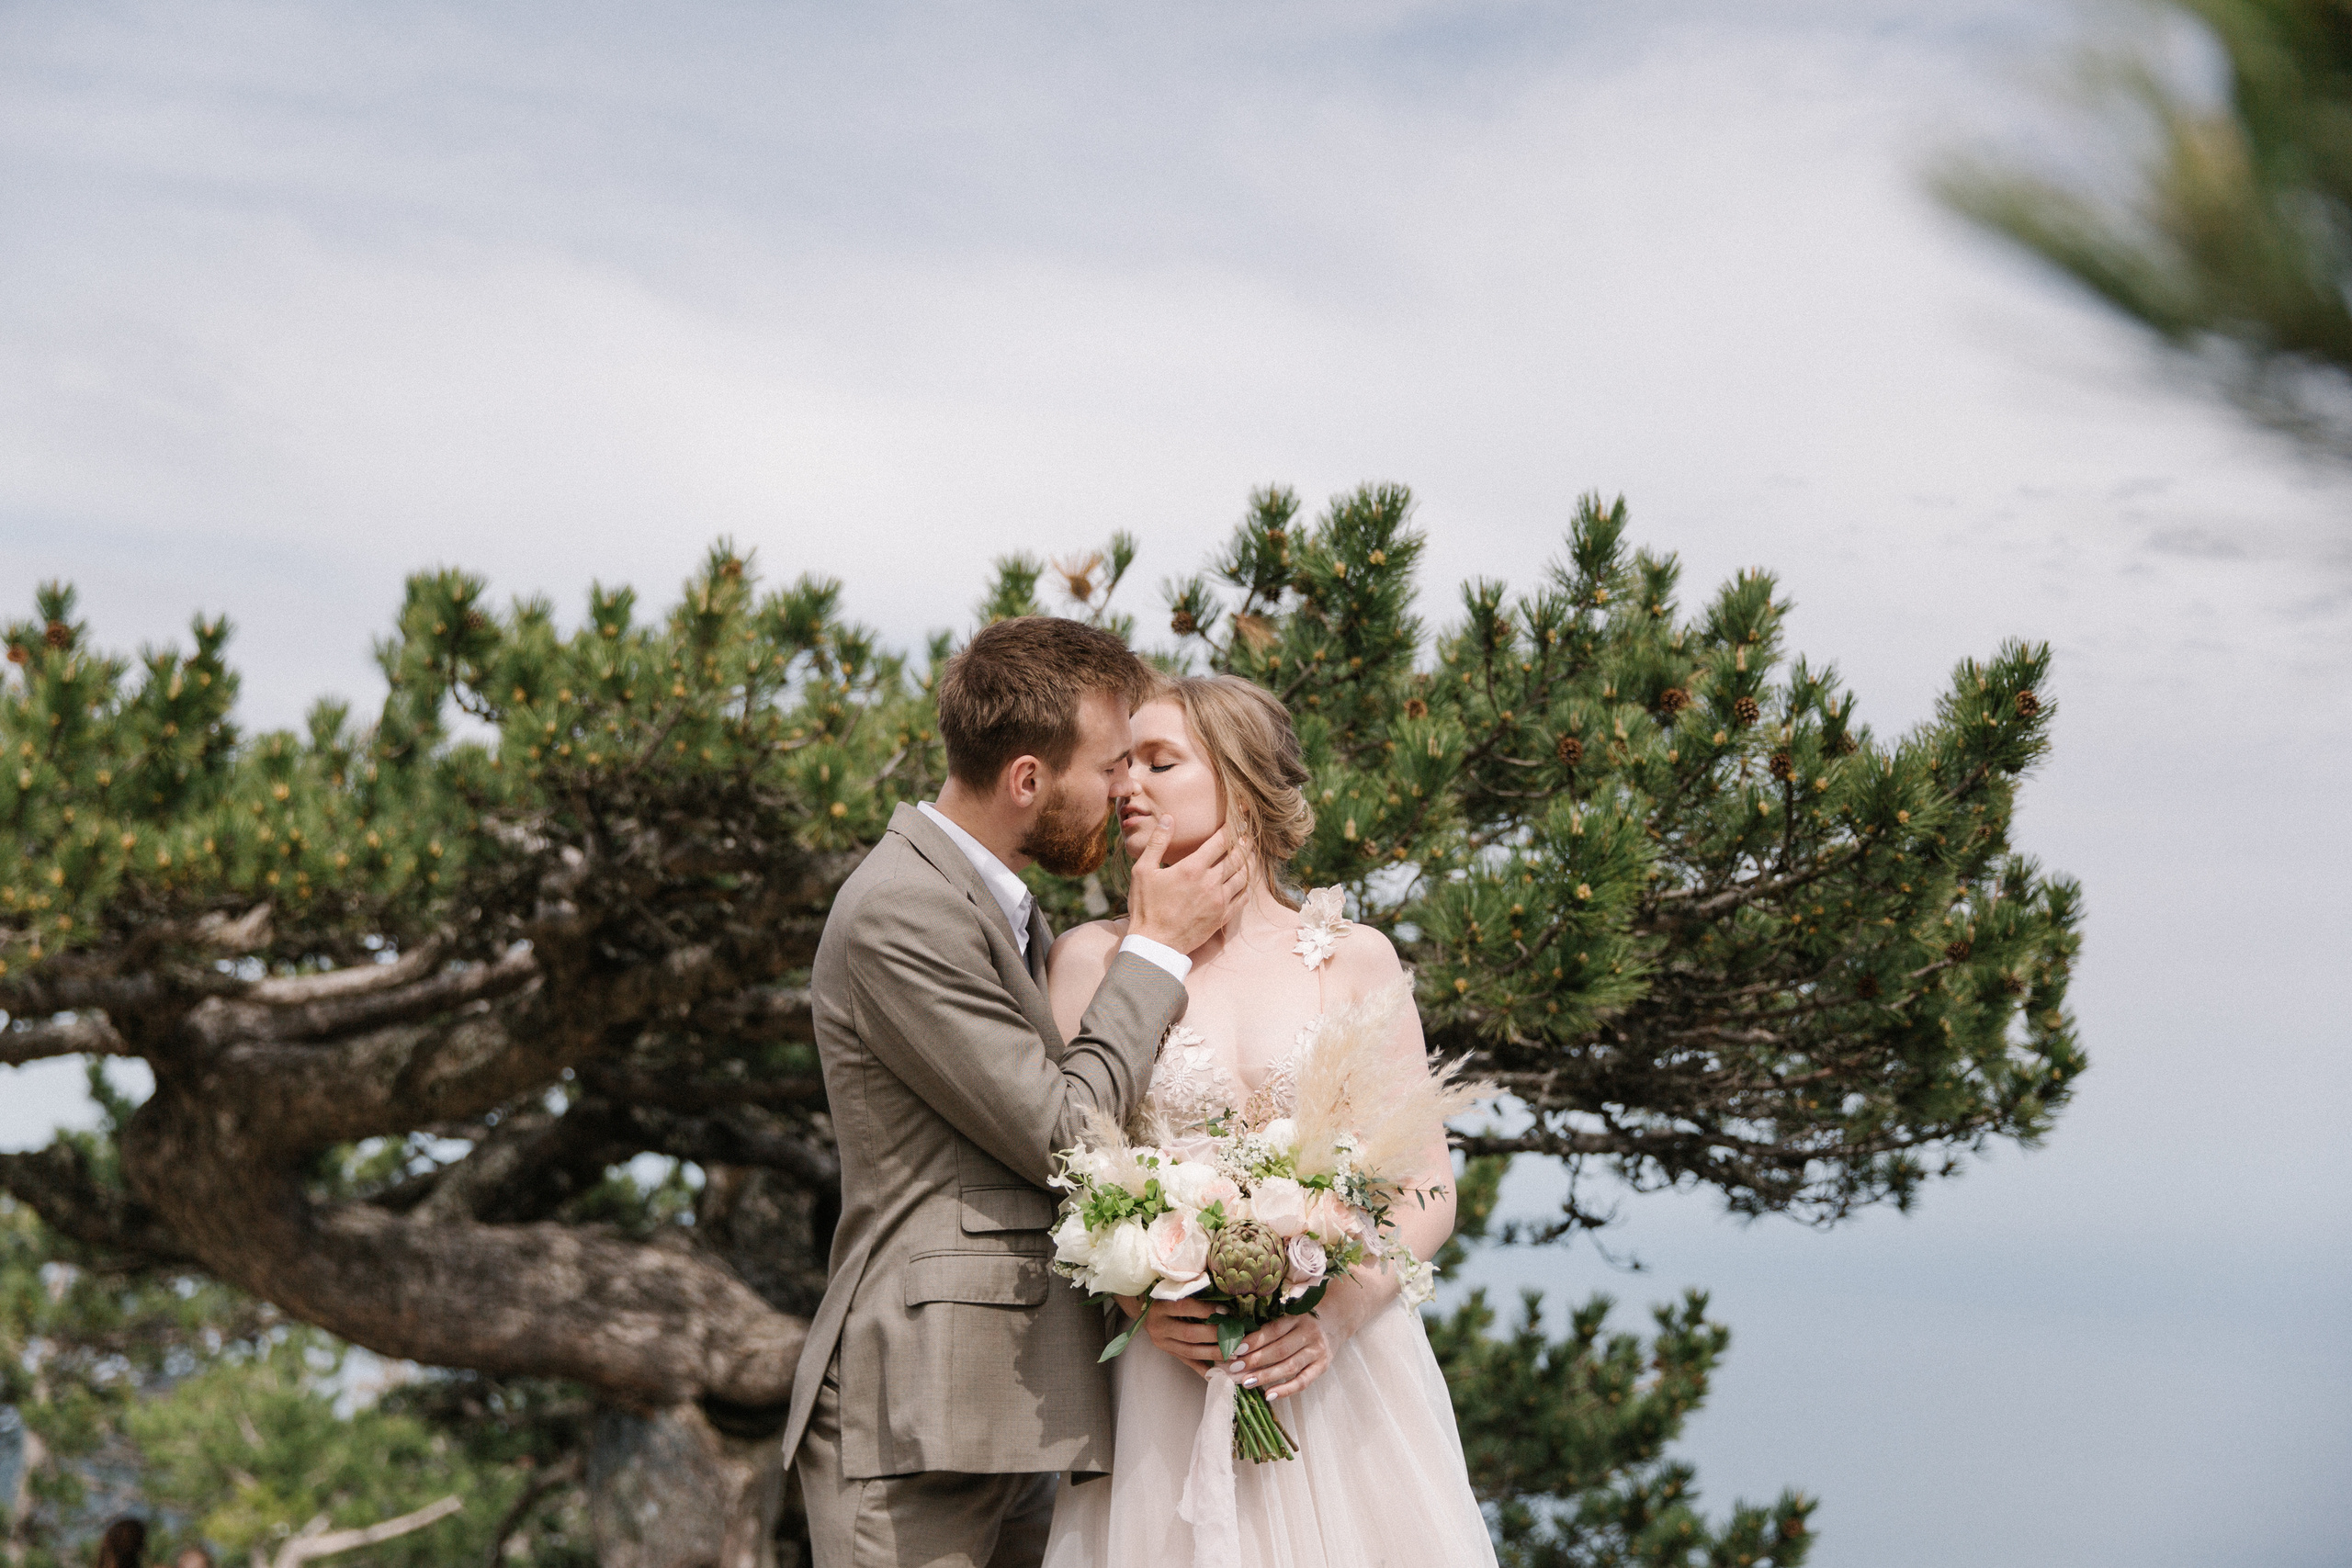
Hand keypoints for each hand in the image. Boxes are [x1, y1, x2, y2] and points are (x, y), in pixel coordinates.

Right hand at [1125, 818, 1250, 954]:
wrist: (1155, 944)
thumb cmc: (1146, 907)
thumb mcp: (1143, 871)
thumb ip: (1157, 842)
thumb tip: (1169, 819)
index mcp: (1192, 868)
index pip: (1220, 841)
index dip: (1231, 827)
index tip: (1237, 819)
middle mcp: (1210, 883)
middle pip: (1237, 857)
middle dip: (1244, 843)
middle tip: (1248, 835)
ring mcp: (1219, 901)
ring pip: (1243, 876)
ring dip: (1249, 863)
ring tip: (1250, 855)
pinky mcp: (1222, 917)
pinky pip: (1243, 898)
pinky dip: (1246, 886)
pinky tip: (1245, 882)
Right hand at [1131, 1294, 1226, 1375]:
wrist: (1145, 1311)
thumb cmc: (1166, 1295)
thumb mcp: (1173, 1290)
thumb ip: (1193, 1292)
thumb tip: (1222, 1298)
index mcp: (1161, 1306)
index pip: (1184, 1307)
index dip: (1206, 1310)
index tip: (1226, 1311)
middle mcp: (1159, 1326)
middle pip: (1189, 1333)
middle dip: (1214, 1335)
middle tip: (1234, 1336)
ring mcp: (1163, 1343)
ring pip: (1190, 1351)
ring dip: (1214, 1353)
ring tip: (1233, 1353)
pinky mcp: (1169, 1353)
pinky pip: (1188, 1362)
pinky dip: (1204, 1368)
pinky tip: (1218, 1372)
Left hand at [1224, 1310, 1339, 1401]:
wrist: (1336, 1319)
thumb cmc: (1302, 1317)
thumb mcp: (1289, 1311)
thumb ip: (1269, 1322)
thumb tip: (1237, 1340)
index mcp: (1298, 1316)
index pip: (1273, 1330)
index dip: (1254, 1341)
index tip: (1235, 1350)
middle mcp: (1309, 1333)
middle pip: (1279, 1350)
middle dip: (1255, 1361)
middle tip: (1234, 1369)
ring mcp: (1317, 1351)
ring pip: (1289, 1367)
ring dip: (1266, 1376)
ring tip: (1246, 1382)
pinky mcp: (1322, 1367)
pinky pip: (1303, 1381)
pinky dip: (1286, 1390)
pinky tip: (1269, 1395)